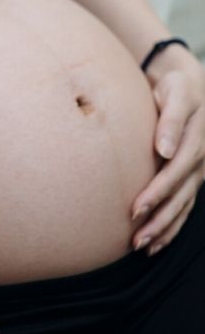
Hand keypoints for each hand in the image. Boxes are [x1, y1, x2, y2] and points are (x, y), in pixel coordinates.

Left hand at [132, 52, 204, 255]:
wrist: (187, 86)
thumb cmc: (175, 89)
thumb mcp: (175, 95)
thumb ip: (171, 120)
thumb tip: (163, 149)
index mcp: (198, 140)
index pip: (175, 171)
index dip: (158, 191)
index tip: (135, 208)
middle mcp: (201, 160)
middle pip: (180, 196)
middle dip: (159, 219)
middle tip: (136, 239)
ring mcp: (199, 172)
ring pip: (183, 206)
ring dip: (164, 229)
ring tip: (143, 247)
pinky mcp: (192, 178)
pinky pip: (184, 206)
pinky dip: (171, 226)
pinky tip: (155, 244)